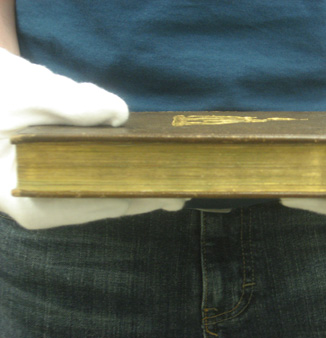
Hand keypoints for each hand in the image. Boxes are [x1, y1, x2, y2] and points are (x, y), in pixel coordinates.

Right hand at [0, 48, 186, 228]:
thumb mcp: (30, 93)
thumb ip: (73, 104)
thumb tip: (119, 114)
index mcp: (35, 202)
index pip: (105, 202)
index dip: (145, 193)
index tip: (178, 187)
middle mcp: (46, 206)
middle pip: (110, 201)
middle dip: (148, 186)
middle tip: (187, 181)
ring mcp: (52, 196)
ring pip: (106, 190)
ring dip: (137, 174)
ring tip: (170, 169)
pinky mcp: (59, 181)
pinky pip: (99, 179)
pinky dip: (122, 167)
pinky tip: (143, 160)